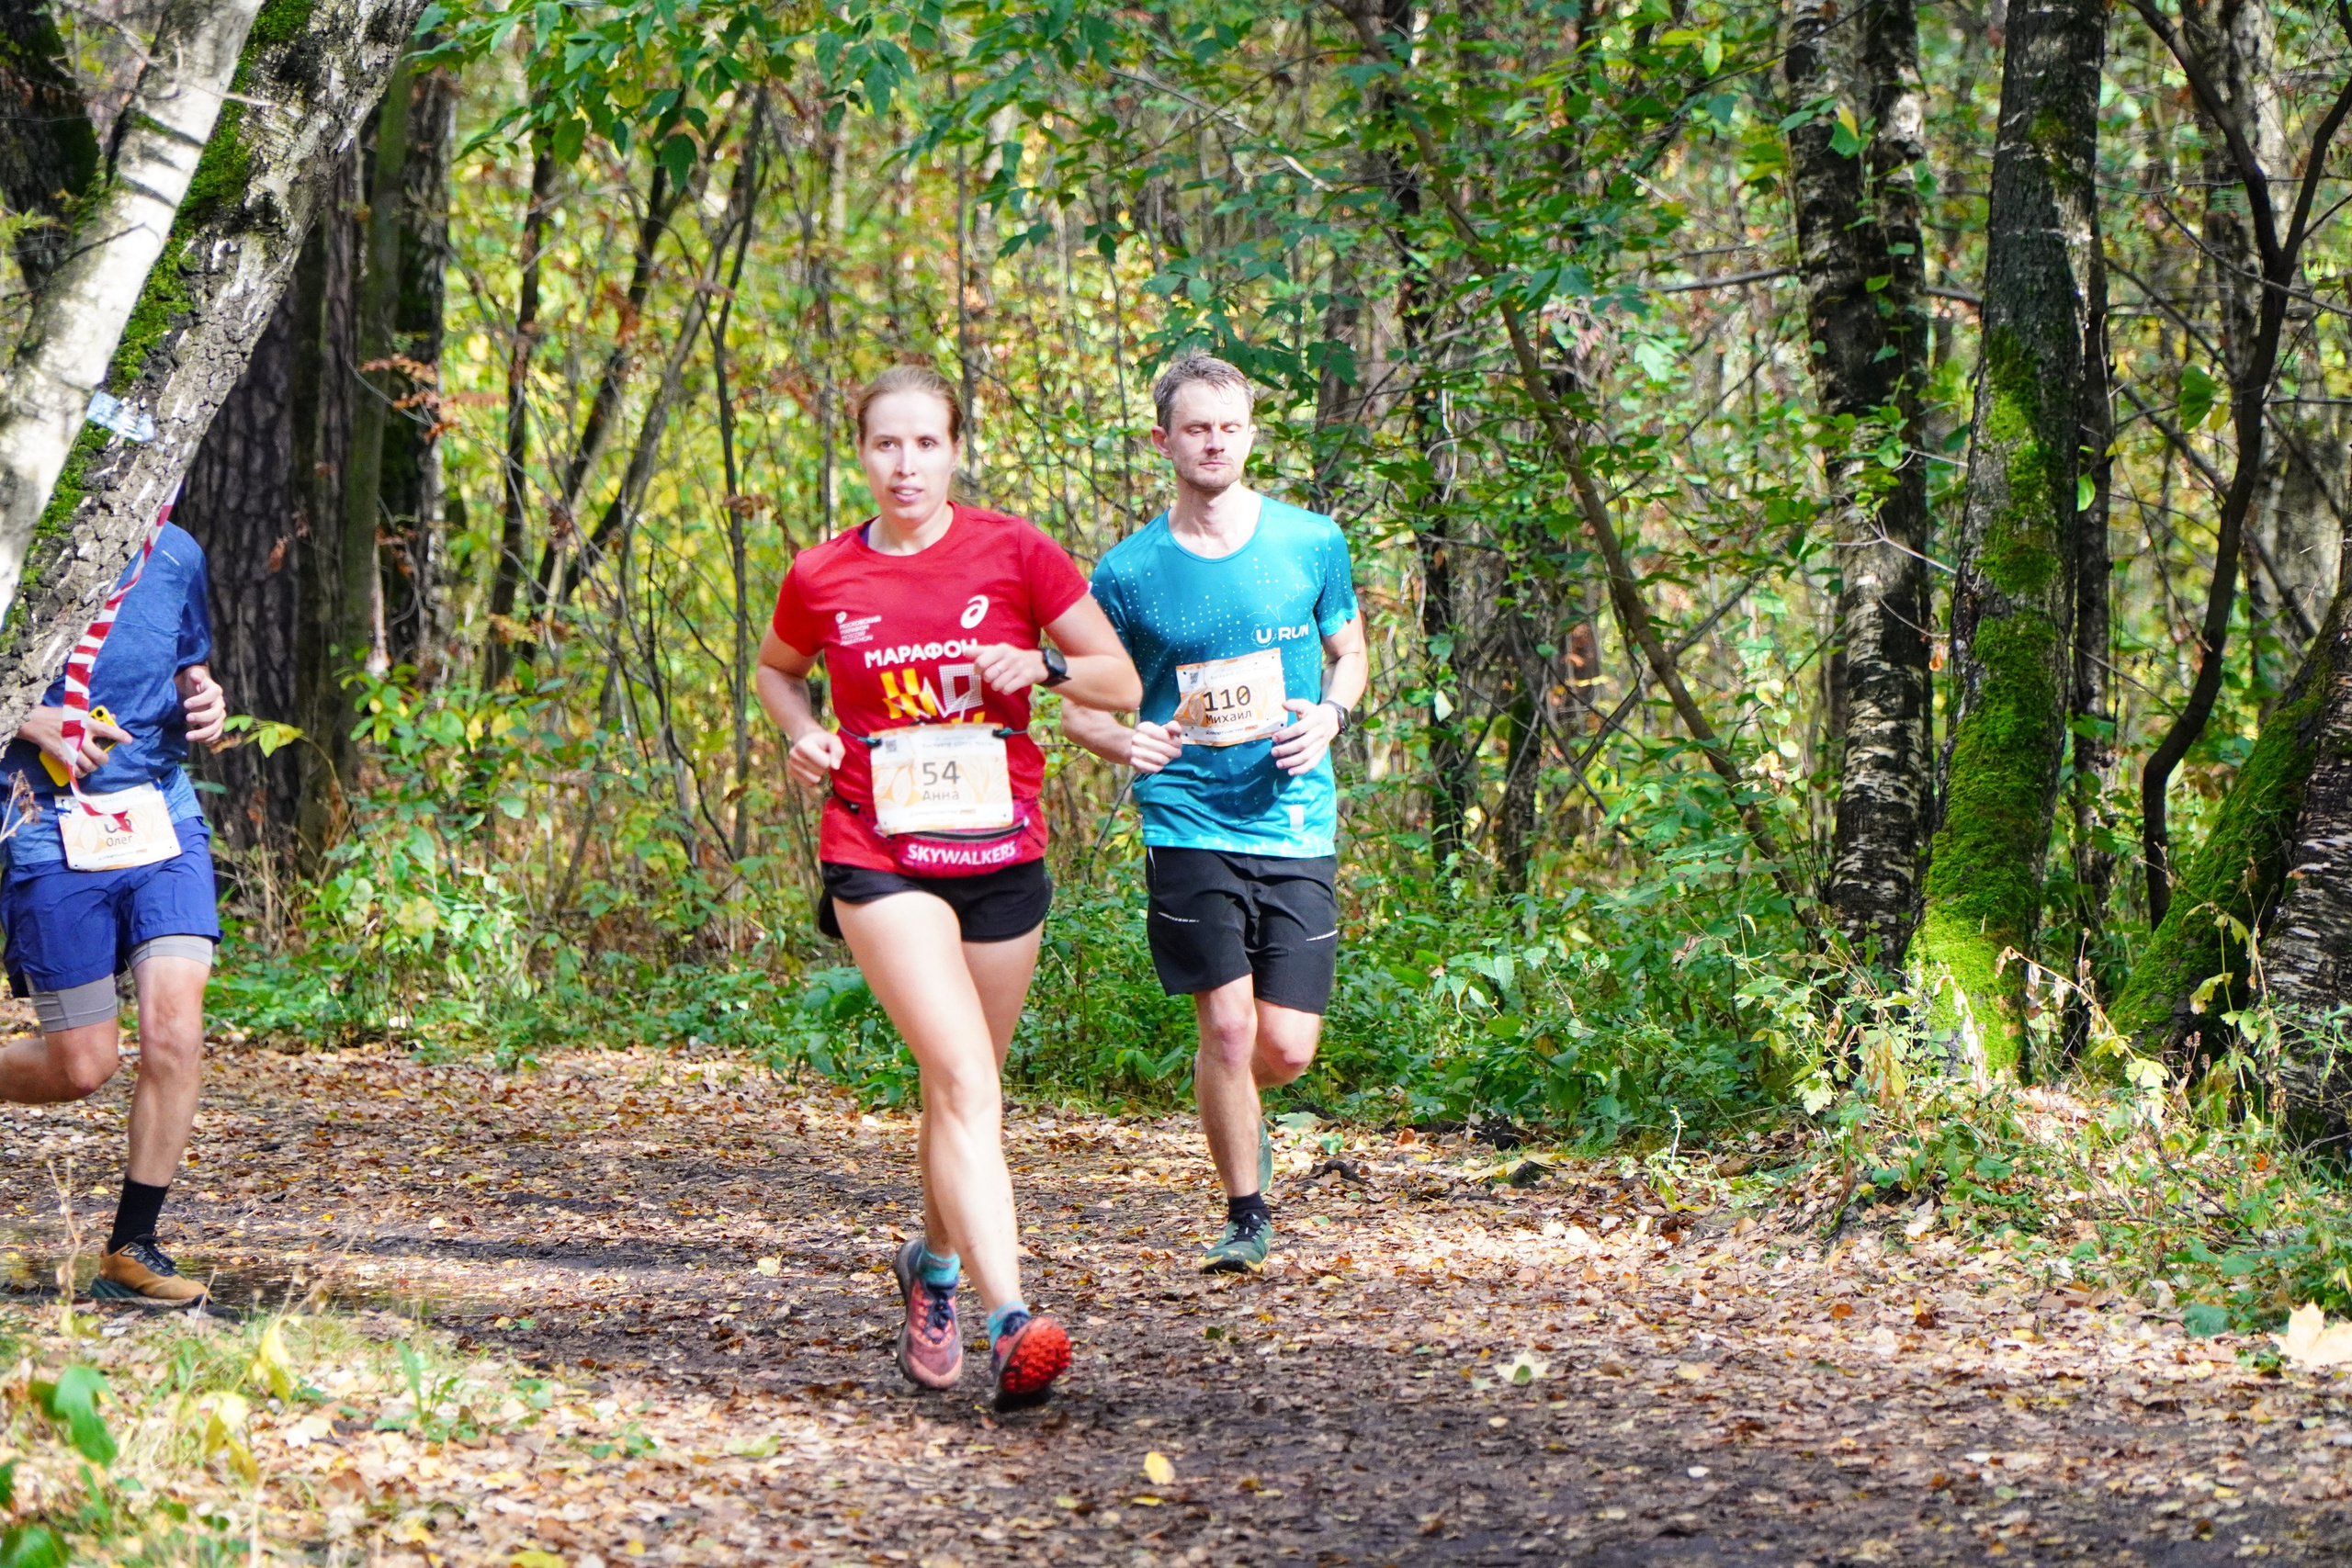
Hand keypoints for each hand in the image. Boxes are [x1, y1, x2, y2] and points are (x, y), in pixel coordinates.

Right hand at [15, 705, 131, 780]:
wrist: (37, 723)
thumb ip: (96, 717)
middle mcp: (81, 738)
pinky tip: (80, 769)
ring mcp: (71, 749)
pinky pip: (76, 771)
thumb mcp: (78, 712)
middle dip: (104, 759)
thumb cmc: (59, 716)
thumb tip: (113, 718)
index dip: (120, 736)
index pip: (108, 731)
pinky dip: (80, 772)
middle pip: (100, 756)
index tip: (128, 741)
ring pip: (90, 766)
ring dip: (93, 767)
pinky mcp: (63, 758)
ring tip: (92, 764)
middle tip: (102, 758)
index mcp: (87, 724)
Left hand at [176, 665, 225, 745]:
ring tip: (188, 736)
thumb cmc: (193, 681)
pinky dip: (208, 739)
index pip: (212, 695)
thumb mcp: (193, 674)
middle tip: (187, 718)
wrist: (196, 690)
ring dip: (203, 733)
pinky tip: (196, 740)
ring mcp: (218, 715)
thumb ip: (195, 674)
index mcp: (215, 690)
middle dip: (202, 717)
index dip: (200, 700)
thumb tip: (196, 676)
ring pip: (216, 726)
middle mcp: (220, 704)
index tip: (186, 704)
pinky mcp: (214, 724)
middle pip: (216, 713)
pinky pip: (215, 734)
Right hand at [787, 729, 845, 792]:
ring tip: (816, 762)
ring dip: (819, 773)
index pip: (825, 763)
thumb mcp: (834, 741)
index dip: (830, 759)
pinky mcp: (792, 775)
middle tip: (821, 757)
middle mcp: (794, 756)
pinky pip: (808, 784)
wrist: (808, 740)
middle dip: (825, 766)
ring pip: (814, 780)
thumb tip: (836, 767)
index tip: (826, 752)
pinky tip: (811, 768)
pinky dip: (813, 778)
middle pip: (820, 772)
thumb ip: (838, 751)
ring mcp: (791, 766)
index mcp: (802, 746)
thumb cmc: (823, 741)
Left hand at [973, 642, 1047, 694]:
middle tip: (993, 676)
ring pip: (997, 684)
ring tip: (1001, 681)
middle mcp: (1010, 657)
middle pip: (988, 675)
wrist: (1037, 663)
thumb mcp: (998, 651)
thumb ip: (981, 651)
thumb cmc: (1012, 657)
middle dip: (988, 679)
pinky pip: (1007, 689)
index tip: (980, 670)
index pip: (981, 662)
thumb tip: (965, 652)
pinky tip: (1009, 685)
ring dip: (997, 686)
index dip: (977, 669)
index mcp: (1001, 649)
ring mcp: (1018, 668)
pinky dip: (1005, 690)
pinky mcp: (1025, 678)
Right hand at [1129, 719, 1183, 774]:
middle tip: (1177, 752)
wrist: (1134, 747)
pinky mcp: (1135, 763)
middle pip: (1164, 748)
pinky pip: (1154, 768)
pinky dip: (1161, 767)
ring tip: (1168, 758)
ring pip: (1160, 759)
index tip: (1179, 744)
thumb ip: (1172, 727)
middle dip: (1174, 751)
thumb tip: (1177, 730)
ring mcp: (1135, 752)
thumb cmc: (1154, 738)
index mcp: (1144, 727)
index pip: (1165, 735)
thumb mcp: (1162, 729)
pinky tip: (1160, 763)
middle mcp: (1137, 739)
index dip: (1176, 741)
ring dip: (1168, 759)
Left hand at [1270, 699, 1340, 775]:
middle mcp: (1319, 733)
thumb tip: (1283, 704)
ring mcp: (1322, 744)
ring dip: (1292, 762)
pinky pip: (1313, 763)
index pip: (1299, 729)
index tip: (1274, 738)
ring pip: (1307, 756)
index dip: (1286, 734)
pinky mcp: (1322, 753)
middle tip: (1274, 752)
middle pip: (1302, 745)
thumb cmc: (1312, 712)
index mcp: (1315, 719)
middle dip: (1287, 750)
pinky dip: (1302, 769)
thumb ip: (1294, 704)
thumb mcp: (1305, 704)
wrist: (1331, 720)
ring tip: (1279, 764)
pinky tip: (1290, 772)